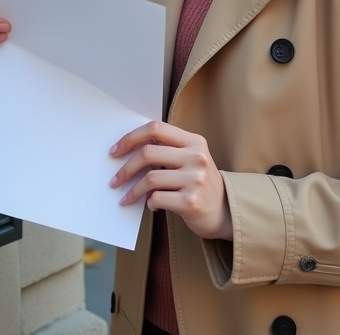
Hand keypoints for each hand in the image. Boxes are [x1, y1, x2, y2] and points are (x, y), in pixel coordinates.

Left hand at [110, 121, 232, 241]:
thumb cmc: (199, 183)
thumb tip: (130, 148)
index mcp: (194, 141)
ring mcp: (195, 179)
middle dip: (125, 168)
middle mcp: (196, 157)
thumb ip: (168, 150)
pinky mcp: (191, 202)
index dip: (131, 138)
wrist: (224, 211)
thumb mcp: (191, 159)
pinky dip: (149, 203)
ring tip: (127, 197)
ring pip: (150, 178)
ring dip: (133, 190)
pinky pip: (157, 198)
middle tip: (115, 180)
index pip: (156, 128)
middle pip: (148, 153)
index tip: (116, 151)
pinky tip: (151, 205)